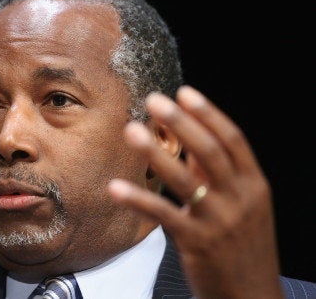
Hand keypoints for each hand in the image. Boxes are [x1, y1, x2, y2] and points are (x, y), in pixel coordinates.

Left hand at [107, 85, 282, 297]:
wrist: (251, 297)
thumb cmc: (242, 247)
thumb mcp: (243, 206)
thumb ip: (218, 174)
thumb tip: (191, 140)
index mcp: (254, 185)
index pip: (232, 139)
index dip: (207, 113)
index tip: (183, 92)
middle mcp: (240, 199)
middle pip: (209, 151)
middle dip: (181, 122)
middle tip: (154, 100)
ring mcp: (218, 221)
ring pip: (184, 179)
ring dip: (155, 152)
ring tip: (132, 130)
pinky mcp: (196, 242)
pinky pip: (163, 214)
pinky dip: (138, 198)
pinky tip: (115, 186)